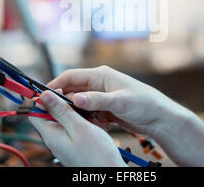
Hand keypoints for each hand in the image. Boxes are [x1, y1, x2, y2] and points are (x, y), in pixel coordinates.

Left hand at [29, 89, 126, 166]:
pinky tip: (89, 119)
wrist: (109, 173)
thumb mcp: (79, 127)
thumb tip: (43, 95)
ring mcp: (63, 143)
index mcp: (51, 134)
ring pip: (61, 120)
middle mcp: (54, 140)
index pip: (35, 112)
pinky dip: (78, 120)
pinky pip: (70, 128)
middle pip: (48, 114)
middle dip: (60, 103)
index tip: (57, 89)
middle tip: (75, 97)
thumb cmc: (97, 154)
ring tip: (85, 108)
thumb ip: (60, 110)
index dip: (43, 98)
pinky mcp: (72, 145)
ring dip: (71, 111)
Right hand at [46, 65, 180, 137]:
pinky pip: (88, 113)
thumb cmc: (145, 103)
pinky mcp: (105, 108)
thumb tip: (75, 98)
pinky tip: (85, 127)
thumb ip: (97, 100)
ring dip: (74, 112)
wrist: (160, 118)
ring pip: (79, 104)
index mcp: (100, 75)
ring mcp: (101, 96)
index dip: (55, 85)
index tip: (43, 97)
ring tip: (68, 122)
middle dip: (61, 102)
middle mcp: (99, 84)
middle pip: (72, 90)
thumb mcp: (120, 101)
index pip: (70, 76)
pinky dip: (84, 119)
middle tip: (50, 114)